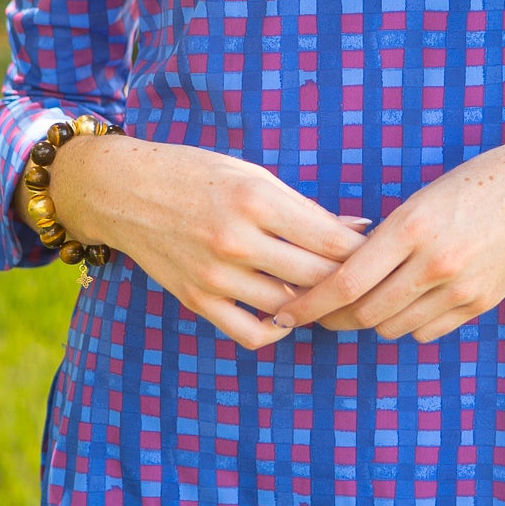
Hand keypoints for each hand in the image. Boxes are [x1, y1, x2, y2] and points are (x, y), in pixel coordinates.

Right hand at [46, 135, 368, 350]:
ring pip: (289, 306)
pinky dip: (278, 329)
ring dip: (317, 306)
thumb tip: (356, 228)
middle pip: (317, 275)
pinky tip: (289, 315)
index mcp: (256, 199)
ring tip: (335, 298)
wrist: (123, 189)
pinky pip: (251, 332)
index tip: (381, 253)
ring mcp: (215, 274)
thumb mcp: (252, 174)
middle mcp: (237, 239)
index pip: (330, 238)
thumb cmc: (196, 173)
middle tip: (369, 282)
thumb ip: (302, 207)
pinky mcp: (196, 300)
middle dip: (349, 281)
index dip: (364, 250)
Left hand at [270, 126, 504, 344]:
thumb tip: (346, 272)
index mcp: (414, 226)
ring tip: (354, 306)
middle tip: (310, 312)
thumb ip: (390, 238)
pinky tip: (402, 303)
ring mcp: (461, 289)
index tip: (285, 309)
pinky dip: (406, 323)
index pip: (346, 281)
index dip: (309, 302)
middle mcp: (436, 264)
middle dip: (331, 318)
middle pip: (363, 314)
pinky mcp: (481, 304)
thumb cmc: (483, 179)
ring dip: (368, 321)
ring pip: (392, 326)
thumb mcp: (427, 196)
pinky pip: (426, 330)